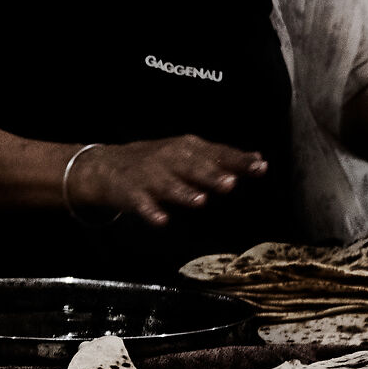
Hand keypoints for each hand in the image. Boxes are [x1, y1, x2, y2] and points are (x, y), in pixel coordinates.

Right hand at [66, 135, 266, 227]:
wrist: (107, 166)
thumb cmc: (158, 161)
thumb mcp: (189, 153)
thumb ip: (222, 157)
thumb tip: (258, 159)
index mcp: (188, 148)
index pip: (217, 153)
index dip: (238, 160)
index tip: (260, 167)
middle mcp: (170, 159)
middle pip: (194, 167)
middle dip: (211, 175)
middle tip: (231, 183)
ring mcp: (150, 177)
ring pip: (169, 185)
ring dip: (184, 192)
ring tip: (200, 201)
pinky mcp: (132, 194)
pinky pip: (142, 204)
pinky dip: (151, 212)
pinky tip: (162, 220)